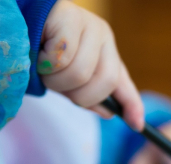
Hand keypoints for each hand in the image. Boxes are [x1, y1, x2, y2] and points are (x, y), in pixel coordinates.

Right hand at [38, 0, 143, 130]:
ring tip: (45, 67)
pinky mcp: (70, 16)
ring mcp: (89, 25)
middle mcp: (104, 37)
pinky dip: (46, 63)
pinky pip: (62, 58)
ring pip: (81, 73)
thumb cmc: (41, 53)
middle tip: (58, 84)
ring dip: (56, 80)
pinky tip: (39, 50)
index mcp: (107, 53)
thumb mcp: (69, 79)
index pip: (123, 83)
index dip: (133, 106)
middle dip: (79, 95)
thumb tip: (109, 114)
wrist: (17, 21)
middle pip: (106, 82)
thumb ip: (89, 96)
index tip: (137, 125)